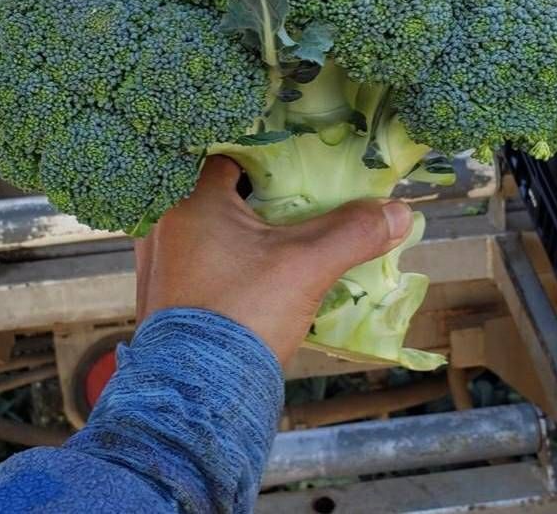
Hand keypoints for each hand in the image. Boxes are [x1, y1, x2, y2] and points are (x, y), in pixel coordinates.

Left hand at [135, 156, 412, 365]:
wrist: (196, 398)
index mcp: (188, 202)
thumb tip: (399, 211)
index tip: (296, 169)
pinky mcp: (162, 293)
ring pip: (204, 226)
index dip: (267, 159)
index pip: (230, 157)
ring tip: (275, 236)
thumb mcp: (305, 267)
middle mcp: (162, 224)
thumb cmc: (243, 316)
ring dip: (237, 228)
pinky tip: (250, 272)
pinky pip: (194, 257)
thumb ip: (353, 233)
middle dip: (255, 195)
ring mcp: (157, 262)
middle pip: (217, 191)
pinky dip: (222, 257)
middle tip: (291, 200)